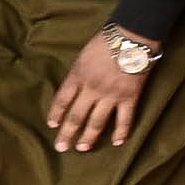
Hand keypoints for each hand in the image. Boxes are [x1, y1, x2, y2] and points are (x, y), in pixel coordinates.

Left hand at [45, 27, 149, 154]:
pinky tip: (118, 143)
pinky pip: (125, 119)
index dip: (56, 113)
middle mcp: (92, 89)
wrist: (132, 36)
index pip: (62, 99)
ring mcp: (111, 95)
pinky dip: (122, 132)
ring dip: (89, 137)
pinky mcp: (130, 98)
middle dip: (68, 133)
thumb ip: (79, 72)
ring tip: (82, 148)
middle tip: (61, 148)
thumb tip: (75, 87)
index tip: (52, 124)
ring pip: (97, 122)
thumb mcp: (84, 54)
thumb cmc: (106, 40)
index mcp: (78, 76)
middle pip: (77, 116)